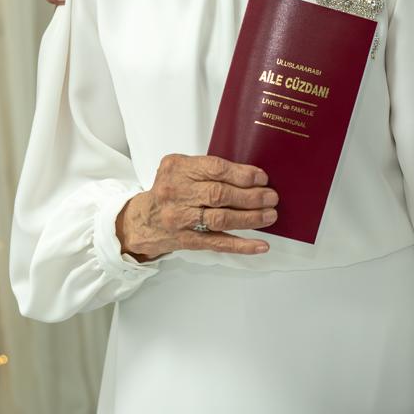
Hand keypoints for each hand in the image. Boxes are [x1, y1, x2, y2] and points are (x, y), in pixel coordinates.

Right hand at [117, 154, 279, 259]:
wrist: (142, 221)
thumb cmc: (168, 191)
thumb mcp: (179, 169)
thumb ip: (206, 168)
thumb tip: (249, 175)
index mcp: (177, 169)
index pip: (214, 169)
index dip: (241, 174)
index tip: (261, 177)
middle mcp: (177, 193)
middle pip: (219, 195)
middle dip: (250, 196)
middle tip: (271, 197)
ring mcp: (181, 219)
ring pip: (221, 219)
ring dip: (250, 218)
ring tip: (270, 215)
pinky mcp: (187, 240)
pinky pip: (217, 243)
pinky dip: (242, 245)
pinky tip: (260, 245)